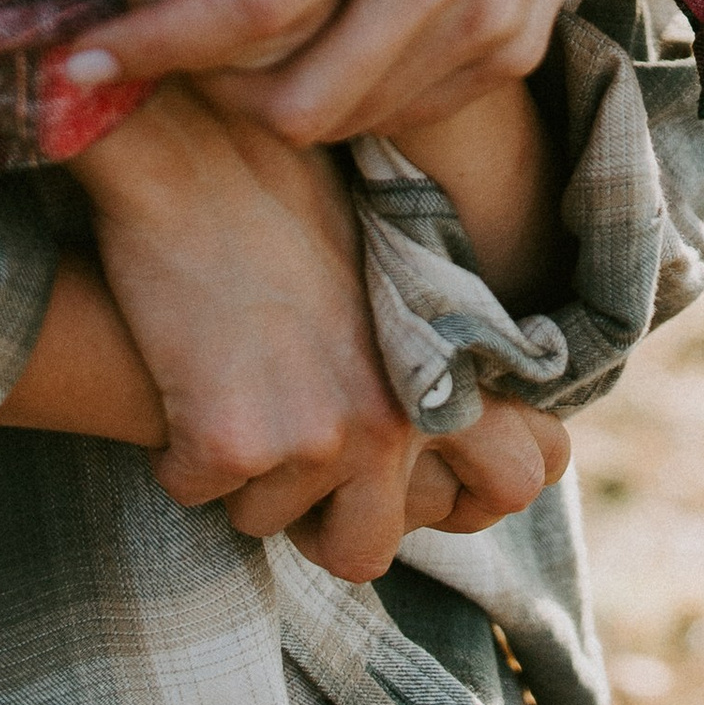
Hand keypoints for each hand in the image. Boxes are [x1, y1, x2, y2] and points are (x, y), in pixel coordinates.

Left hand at [60, 0, 678, 146]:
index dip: (154, 42)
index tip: (76, 57)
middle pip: (296, 98)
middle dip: (202, 97)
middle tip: (152, 63)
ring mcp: (489, 19)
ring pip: (343, 118)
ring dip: (266, 102)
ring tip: (222, 56)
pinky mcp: (517, 51)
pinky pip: (401, 111)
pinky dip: (341, 97)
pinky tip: (313, 50)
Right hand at [72, 84, 568, 580]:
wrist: (197, 153)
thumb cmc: (285, 199)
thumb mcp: (395, 274)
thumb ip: (432, 358)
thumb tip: (447, 437)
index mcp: (448, 368)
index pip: (523, 475)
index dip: (466, 496)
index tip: (410, 475)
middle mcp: (398, 417)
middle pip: (369, 551)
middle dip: (322, 526)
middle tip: (289, 462)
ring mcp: (319, 434)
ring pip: (267, 523)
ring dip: (242, 476)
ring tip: (230, 386)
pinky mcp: (233, 442)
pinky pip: (195, 489)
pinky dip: (180, 450)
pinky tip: (183, 376)